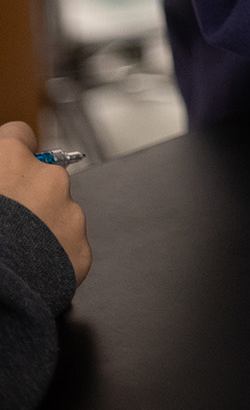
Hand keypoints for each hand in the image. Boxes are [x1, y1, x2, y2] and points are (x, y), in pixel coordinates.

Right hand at [0, 122, 90, 284]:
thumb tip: (0, 183)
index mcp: (10, 160)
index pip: (19, 136)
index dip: (10, 153)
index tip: (6, 166)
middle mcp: (47, 179)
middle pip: (41, 179)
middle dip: (27, 197)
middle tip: (5, 224)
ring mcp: (70, 214)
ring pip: (57, 214)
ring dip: (41, 228)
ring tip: (13, 254)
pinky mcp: (80, 250)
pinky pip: (67, 249)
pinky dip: (52, 259)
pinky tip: (28, 273)